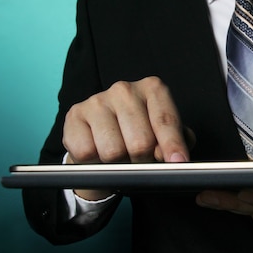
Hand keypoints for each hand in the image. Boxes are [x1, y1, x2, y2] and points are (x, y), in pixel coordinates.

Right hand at [63, 76, 192, 199]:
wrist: (102, 140)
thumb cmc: (139, 135)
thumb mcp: (164, 135)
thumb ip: (177, 142)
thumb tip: (177, 158)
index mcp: (152, 89)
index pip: (165, 120)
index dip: (173, 146)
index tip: (178, 163)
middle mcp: (125, 90)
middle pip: (141, 142)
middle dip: (143, 161)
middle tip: (140, 161)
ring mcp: (97, 100)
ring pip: (113, 151)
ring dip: (118, 164)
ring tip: (120, 157)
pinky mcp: (74, 115)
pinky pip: (86, 152)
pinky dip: (94, 162)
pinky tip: (98, 154)